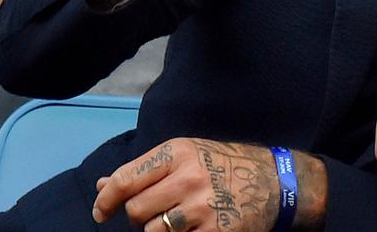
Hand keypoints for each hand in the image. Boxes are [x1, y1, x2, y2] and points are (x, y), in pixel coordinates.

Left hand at [92, 139, 325, 230]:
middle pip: (136, 210)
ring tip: (175, 222)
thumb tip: (102, 186)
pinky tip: (191, 229)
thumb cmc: (224, 165)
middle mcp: (189, 177)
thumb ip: (145, 170)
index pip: (125, 179)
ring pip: (152, 231)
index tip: (101, 212)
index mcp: (178, 152)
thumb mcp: (187, 155)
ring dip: (157, 231)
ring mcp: (202, 207)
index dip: (106, 200)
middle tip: (155, 214)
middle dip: (138, 217)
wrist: (275, 182)